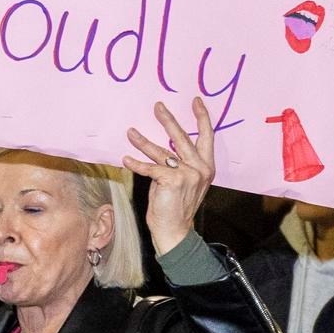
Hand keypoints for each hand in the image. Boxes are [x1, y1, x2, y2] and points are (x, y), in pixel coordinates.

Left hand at [122, 98, 215, 254]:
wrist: (175, 231)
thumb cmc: (176, 205)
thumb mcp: (184, 181)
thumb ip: (179, 163)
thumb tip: (163, 147)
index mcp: (206, 167)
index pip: (207, 138)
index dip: (202, 118)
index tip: (196, 101)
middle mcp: (200, 169)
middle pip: (183, 138)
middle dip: (168, 120)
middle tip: (157, 106)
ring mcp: (188, 174)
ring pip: (162, 152)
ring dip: (143, 141)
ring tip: (130, 132)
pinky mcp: (172, 180)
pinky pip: (150, 168)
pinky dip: (136, 164)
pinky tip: (126, 159)